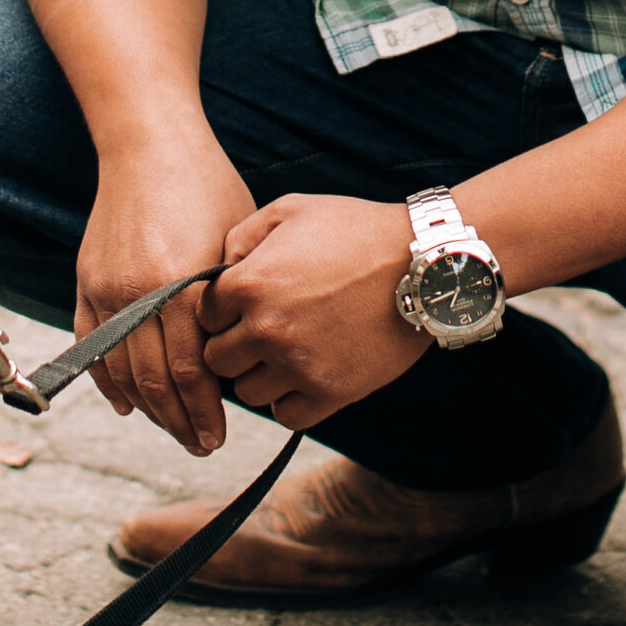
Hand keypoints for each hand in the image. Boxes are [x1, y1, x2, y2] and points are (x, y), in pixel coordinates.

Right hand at [75, 131, 256, 456]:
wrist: (149, 144)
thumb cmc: (207, 186)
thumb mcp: (234, 240)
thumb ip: (229, 301)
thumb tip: (238, 356)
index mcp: (180, 284)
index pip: (190, 372)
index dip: (205, 411)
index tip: (219, 436)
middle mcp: (137, 292)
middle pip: (154, 382)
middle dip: (179, 422)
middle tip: (200, 444)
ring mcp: (106, 289)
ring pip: (120, 372)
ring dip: (146, 410)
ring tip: (172, 430)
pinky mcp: (86, 281)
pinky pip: (90, 346)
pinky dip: (106, 381)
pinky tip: (127, 404)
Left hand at [200, 193, 424, 430]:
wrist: (422, 262)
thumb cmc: (355, 229)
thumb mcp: (291, 210)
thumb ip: (242, 236)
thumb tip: (219, 270)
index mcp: (249, 283)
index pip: (203, 315)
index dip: (222, 308)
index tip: (243, 304)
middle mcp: (267, 328)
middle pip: (217, 359)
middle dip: (233, 344)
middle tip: (261, 331)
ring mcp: (299, 365)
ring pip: (247, 392)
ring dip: (260, 375)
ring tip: (286, 352)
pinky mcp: (331, 392)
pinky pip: (286, 415)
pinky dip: (289, 401)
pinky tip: (304, 375)